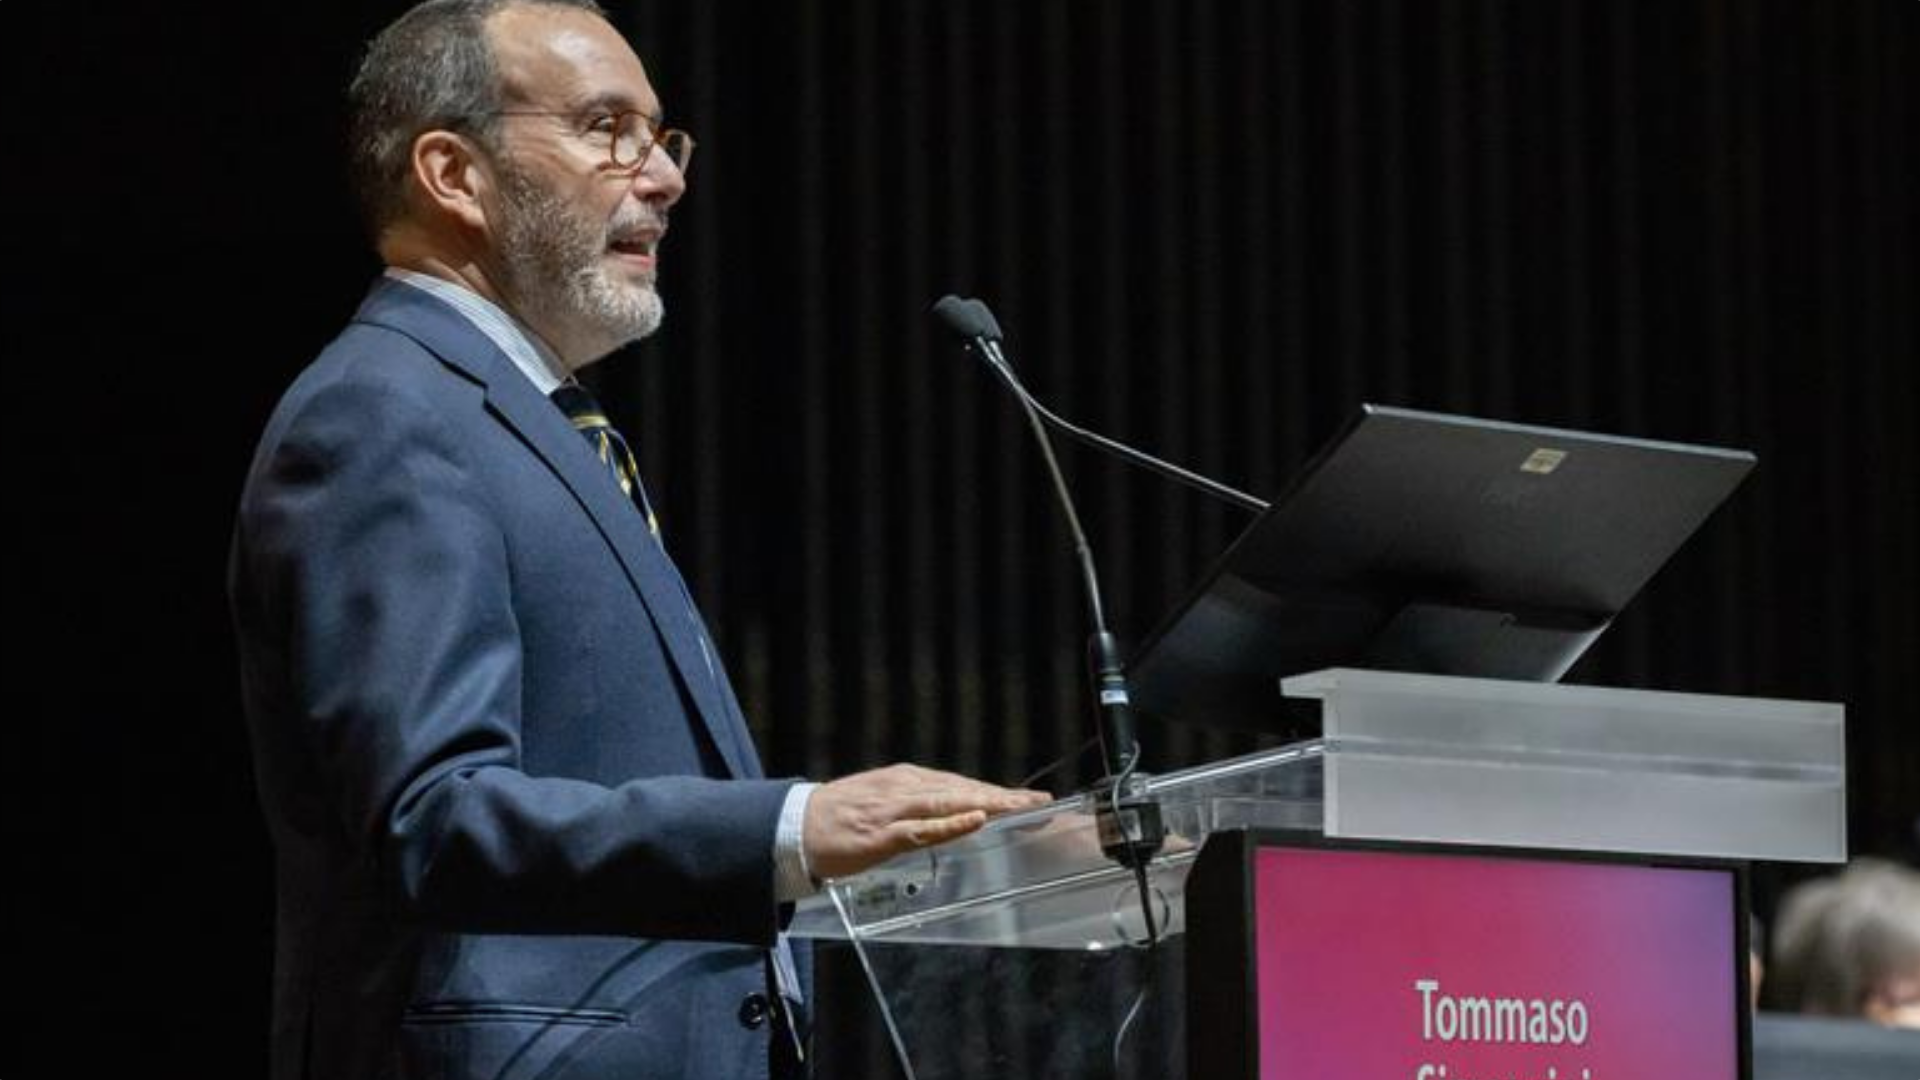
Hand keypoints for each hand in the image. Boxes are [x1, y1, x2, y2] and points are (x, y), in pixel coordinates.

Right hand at [802, 764, 1051, 880]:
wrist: (794, 826)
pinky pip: (924, 828)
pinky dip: (952, 823)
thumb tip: (950, 811)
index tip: (1026, 798)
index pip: (960, 784)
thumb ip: (915, 806)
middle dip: (1003, 795)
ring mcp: (894, 809)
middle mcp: (904, 787)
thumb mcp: (882, 802)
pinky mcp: (882, 833)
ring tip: (1020, 807)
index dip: (995, 791)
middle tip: (1039, 802)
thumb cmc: (838, 817)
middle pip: (963, 789)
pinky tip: (976, 821)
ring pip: (950, 803)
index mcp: (906, 780)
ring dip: (988, 804)